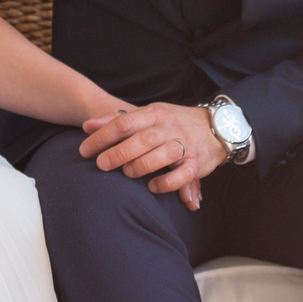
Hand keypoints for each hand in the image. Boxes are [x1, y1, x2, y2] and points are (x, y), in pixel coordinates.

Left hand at [80, 100, 221, 206]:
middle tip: (101, 165)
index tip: (85, 149)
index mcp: (154, 113)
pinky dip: (166, 183)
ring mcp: (185, 145)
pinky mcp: (197, 163)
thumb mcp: (147, 116)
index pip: (125, 122)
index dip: (102, 136)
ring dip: (142, 166)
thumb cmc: (173, 123)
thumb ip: (118, 120)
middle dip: (119, 153)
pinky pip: (183, 175)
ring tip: (127, 174)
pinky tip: (152, 187)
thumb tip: (87, 126)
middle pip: (142, 139)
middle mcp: (169, 127)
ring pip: (162, 155)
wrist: (217, 126)